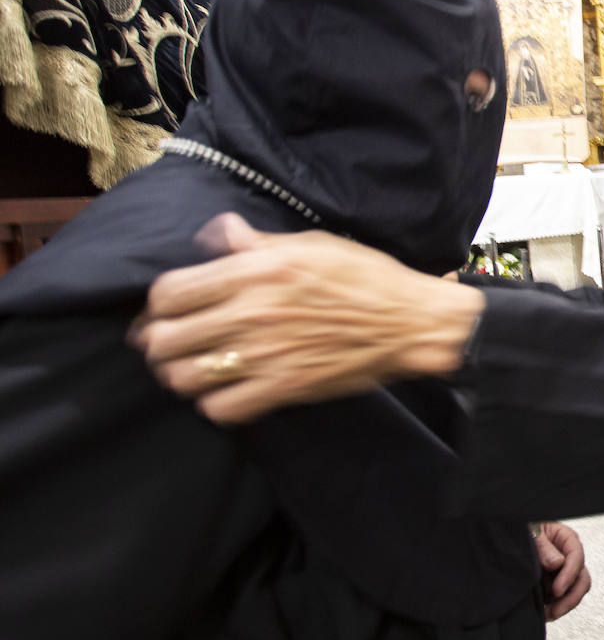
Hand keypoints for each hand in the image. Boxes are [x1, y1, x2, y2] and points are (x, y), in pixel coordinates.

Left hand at [128, 213, 484, 424]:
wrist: (410, 321)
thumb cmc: (366, 278)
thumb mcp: (311, 244)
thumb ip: (256, 243)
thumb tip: (218, 232)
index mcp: (255, 271)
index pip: (169, 293)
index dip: (157, 305)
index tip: (166, 311)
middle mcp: (252, 313)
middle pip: (166, 339)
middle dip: (160, 343)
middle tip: (172, 344)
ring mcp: (267, 354)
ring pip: (185, 378)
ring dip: (183, 375)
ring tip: (195, 369)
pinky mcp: (285, 387)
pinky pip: (221, 408)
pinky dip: (215, 403)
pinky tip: (228, 390)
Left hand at [534, 521, 590, 620]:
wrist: (509, 537)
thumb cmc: (524, 529)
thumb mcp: (532, 533)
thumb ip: (544, 546)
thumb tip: (557, 563)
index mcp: (566, 539)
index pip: (577, 557)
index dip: (570, 575)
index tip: (558, 589)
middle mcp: (568, 556)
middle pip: (582, 579)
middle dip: (571, 597)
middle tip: (556, 610)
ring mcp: (562, 571)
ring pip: (574, 592)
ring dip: (563, 605)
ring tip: (548, 614)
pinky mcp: (554, 584)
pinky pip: (561, 599)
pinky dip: (555, 607)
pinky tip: (544, 612)